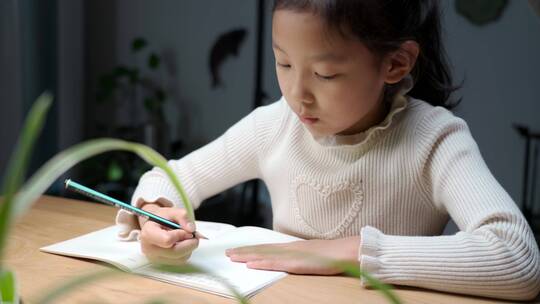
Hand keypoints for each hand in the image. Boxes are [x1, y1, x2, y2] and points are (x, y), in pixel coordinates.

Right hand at [139, 204, 198, 264]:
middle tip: (194, 235)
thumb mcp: (172, 211)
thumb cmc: (162, 218)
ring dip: (189, 248)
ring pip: (180, 258)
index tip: (185, 230)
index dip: (180, 235)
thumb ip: (182, 216)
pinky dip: (186, 252)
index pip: (167, 240)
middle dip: (189, 243)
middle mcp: (149, 249)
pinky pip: (180, 261)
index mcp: (148, 233)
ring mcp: (155, 258)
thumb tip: (191, 229)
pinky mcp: (162, 263)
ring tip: (185, 237)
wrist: (154, 225)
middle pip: (175, 252)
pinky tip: (182, 244)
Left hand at [225, 236, 359, 274]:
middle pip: (261, 249)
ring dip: (246, 256)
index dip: (250, 249)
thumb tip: (289, 259)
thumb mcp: (310, 254)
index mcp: (291, 247)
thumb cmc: (331, 254)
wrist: (344, 251)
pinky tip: (251, 264)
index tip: (236, 250)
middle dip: (243, 251)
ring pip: (264, 255)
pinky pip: (275, 263)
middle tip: (226, 253)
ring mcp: (291, 255)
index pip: (266, 248)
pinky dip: (261, 263)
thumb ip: (299, 256)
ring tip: (231, 257)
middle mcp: (288, 248)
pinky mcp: (296, 262)